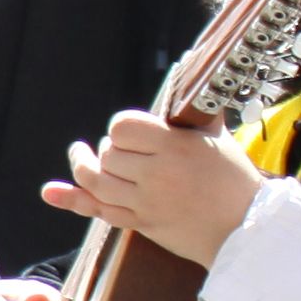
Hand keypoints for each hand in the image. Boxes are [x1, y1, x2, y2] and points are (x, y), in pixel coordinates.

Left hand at [44, 110, 262, 270]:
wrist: (249, 228)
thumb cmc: (236, 179)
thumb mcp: (218, 139)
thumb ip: (195, 113)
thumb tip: (190, 72)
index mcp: (175, 148)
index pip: (122, 127)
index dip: (122, 127)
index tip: (134, 132)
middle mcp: (156, 175)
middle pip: (108, 154)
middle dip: (111, 150)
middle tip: (129, 152)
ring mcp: (146, 202)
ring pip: (96, 181)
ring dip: (85, 167)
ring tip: (81, 157)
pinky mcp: (141, 223)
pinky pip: (97, 210)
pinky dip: (71, 200)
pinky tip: (52, 192)